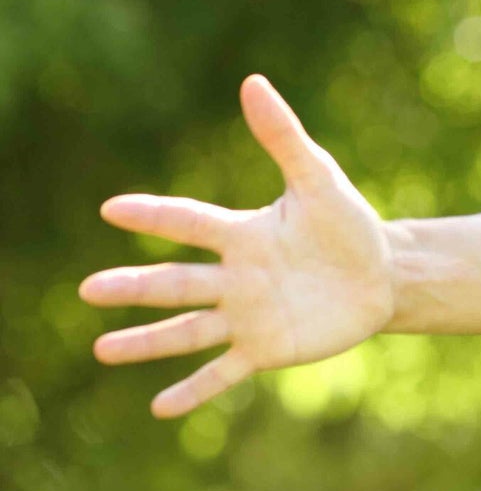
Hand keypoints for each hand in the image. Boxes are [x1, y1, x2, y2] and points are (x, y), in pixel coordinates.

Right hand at [79, 75, 396, 418]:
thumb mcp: (319, 179)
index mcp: (243, 233)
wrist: (382, 276)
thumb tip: (252, 83)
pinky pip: (222, 373)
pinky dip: (194, 390)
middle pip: (176, 282)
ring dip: (147, 342)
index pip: (190, 222)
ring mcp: (245, 316)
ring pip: (187, 330)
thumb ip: (284, 136)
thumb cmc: (348, 224)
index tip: (112, 208)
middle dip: (135, 287)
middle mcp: (234, 277)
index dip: (155, 215)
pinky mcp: (265, 349)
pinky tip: (159, 408)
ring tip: (102, 350)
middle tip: (89, 290)